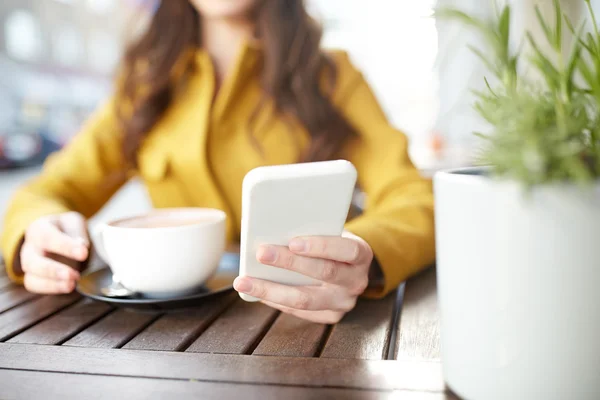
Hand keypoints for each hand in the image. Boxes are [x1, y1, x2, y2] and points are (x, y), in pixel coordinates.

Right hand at [20, 212, 89, 293]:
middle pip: (33, 262)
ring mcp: (29, 264)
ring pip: (31, 278)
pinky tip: (67, 287)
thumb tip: (82, 245)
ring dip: (52, 284)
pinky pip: (35, 286)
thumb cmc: (66, 228)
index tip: (83, 253)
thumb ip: (77, 232)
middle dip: (53, 270)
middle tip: (74, 275)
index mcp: (39, 229)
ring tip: (72, 284)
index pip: (47, 238)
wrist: (58, 233)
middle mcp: (29, 247)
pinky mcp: (33, 276)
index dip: (65, 246)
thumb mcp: (74, 223)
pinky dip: (51, 288)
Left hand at [233, 232, 372, 323]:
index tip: (294, 241)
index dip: (321, 246)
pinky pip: (298, 311)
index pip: (346, 250)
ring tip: (244, 281)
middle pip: (323, 273)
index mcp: (361, 254)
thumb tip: (270, 225)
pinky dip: (275, 300)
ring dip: (271, 289)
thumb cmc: (333, 244)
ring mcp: (344, 303)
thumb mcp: (332, 231)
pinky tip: (256, 291)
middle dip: (289, 263)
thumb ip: (313, 229)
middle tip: (261, 253)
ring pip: (306, 300)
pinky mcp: (330, 316)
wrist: (349, 268)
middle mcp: (356, 281)